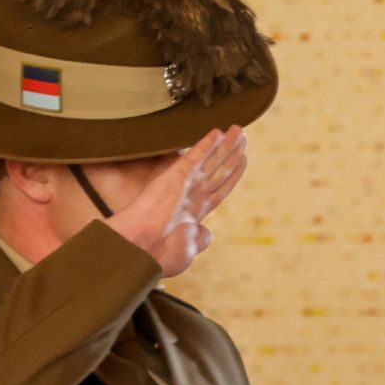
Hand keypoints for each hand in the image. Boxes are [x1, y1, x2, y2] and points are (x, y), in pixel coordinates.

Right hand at [105, 128, 248, 277]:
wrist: (141, 249)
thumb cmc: (161, 254)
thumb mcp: (188, 249)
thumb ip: (199, 238)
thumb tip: (208, 233)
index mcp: (195, 212)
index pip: (220, 188)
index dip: (232, 173)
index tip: (243, 159)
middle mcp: (193, 195)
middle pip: (219, 170)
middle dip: (232, 153)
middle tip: (243, 135)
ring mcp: (186, 185)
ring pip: (213, 161)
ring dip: (227, 145)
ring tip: (239, 130)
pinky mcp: (177, 177)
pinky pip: (196, 157)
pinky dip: (207, 145)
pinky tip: (218, 132)